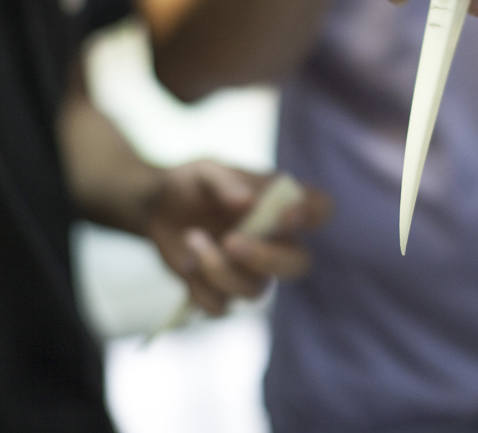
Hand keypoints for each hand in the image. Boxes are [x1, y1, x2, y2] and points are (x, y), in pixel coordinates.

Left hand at [145, 161, 330, 313]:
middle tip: (231, 241)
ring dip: (218, 269)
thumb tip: (246, 202)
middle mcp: (276, 241)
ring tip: (190, 238)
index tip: (284, 216)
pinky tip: (185, 261)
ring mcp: (253, 272)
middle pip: (299, 264)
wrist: (156, 209)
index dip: (312, 215)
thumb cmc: (191, 185)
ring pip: (256, 291)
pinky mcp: (225, 293)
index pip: (320, 209)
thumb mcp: (203, 172)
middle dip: (266, 258)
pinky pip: (220, 306)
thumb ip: (225, 182)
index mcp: (282, 205)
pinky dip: (197, 286)